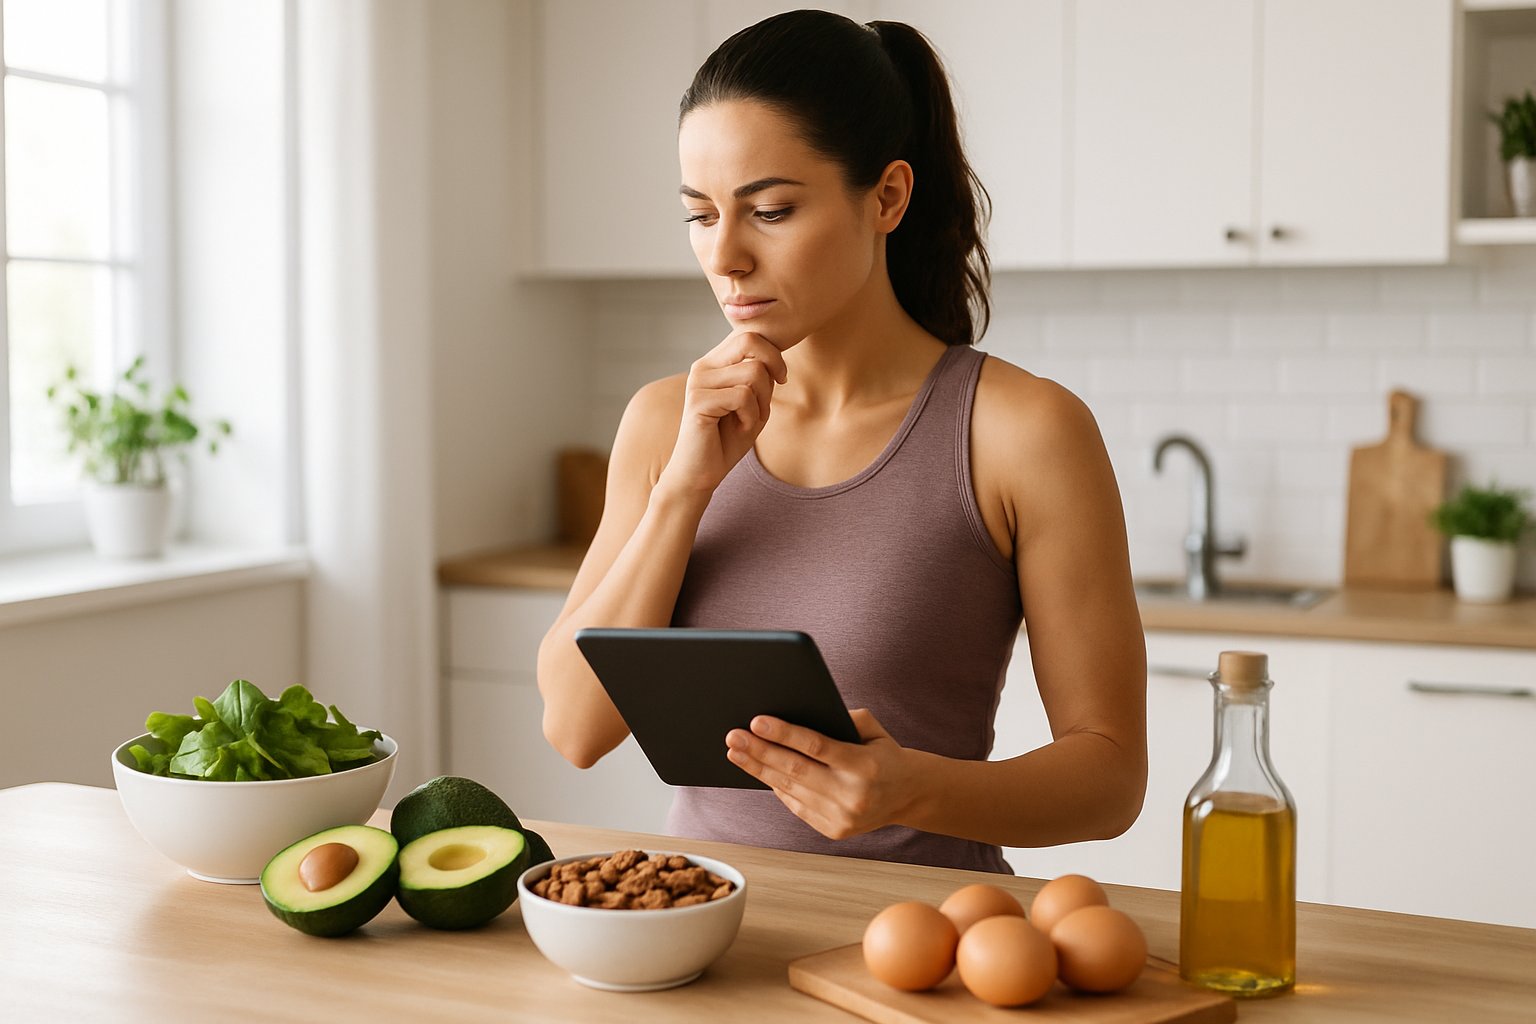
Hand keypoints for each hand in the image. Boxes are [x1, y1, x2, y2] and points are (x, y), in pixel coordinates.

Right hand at [656, 331, 787, 500]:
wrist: (700, 473)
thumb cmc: (728, 440)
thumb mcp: (753, 403)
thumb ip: (761, 376)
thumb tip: (773, 356)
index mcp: (714, 363)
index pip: (749, 335)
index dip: (774, 353)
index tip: (781, 379)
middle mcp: (703, 366)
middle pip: (750, 342)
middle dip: (773, 368)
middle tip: (769, 399)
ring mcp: (698, 382)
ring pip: (753, 372)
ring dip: (762, 401)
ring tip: (748, 420)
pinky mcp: (698, 401)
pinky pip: (743, 396)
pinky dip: (751, 416)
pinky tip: (740, 428)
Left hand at [724, 709, 917, 840]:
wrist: (909, 795)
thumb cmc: (885, 754)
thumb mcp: (872, 730)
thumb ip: (842, 718)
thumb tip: (796, 714)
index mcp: (865, 766)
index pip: (816, 747)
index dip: (784, 734)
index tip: (757, 721)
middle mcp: (853, 795)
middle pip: (795, 770)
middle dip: (760, 751)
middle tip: (734, 736)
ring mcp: (842, 817)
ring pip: (790, 790)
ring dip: (759, 769)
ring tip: (737, 752)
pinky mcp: (833, 830)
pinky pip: (796, 805)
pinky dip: (777, 787)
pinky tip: (760, 771)